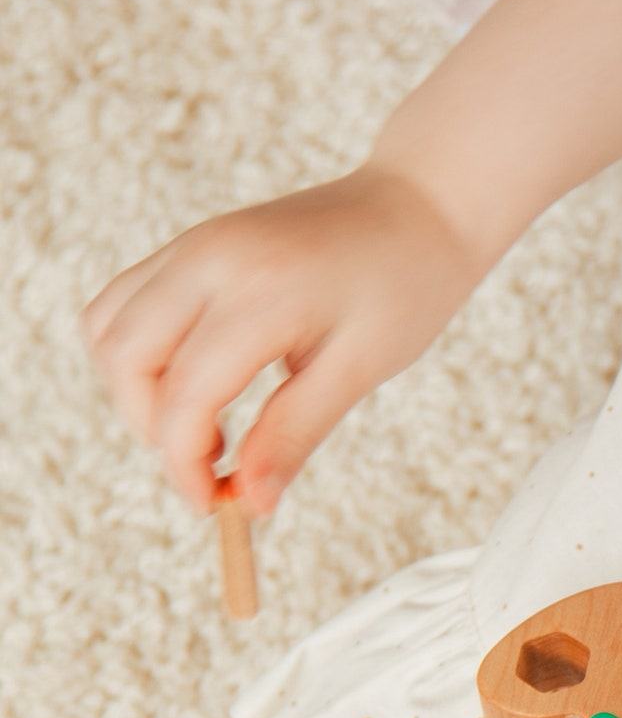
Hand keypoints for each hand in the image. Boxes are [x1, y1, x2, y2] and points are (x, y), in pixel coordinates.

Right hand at [79, 163, 483, 516]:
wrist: (415, 210)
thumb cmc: (403, 291)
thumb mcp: (359, 369)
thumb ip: (296, 433)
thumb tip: (252, 503)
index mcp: (259, 293)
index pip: (184, 395)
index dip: (186, 464)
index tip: (215, 507)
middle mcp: (207, 259)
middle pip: (125, 359)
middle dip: (154, 431)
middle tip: (213, 471)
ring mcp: (191, 245)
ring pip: (109, 329)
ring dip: (139, 394)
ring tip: (209, 431)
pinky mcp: (189, 245)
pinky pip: (126, 304)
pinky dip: (142, 357)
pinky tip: (201, 388)